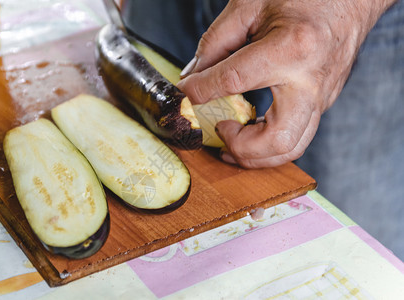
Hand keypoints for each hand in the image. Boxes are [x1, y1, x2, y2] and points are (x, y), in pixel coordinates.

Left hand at [177, 0, 394, 167]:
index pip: (234, 80)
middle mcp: (311, 81)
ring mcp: (322, 97)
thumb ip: (216, 42)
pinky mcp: (322, 104)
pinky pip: (296, 135)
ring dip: (256, 155)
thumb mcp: (250, 6)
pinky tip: (250, 132)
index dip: (201, 91)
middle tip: (218, 130)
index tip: (185, 94)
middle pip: (277, 140)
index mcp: (291, 48)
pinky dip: (268, 143)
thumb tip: (194, 76)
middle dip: (240, 146)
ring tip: (230, 140)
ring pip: (292, 147)